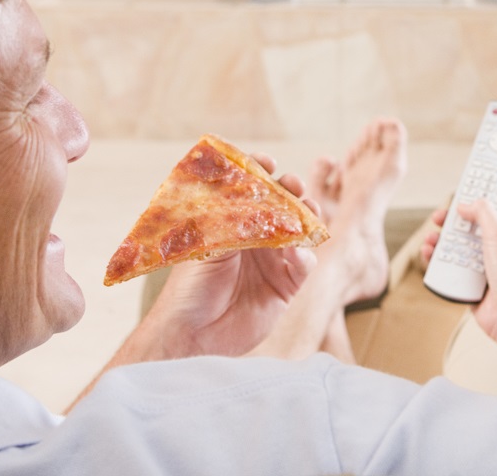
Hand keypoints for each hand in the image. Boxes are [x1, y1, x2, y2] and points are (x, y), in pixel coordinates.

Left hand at [132, 155, 320, 359]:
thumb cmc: (189, 288)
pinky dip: (305, 256)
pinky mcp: (285, 286)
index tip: (267, 162)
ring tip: (307, 210)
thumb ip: (230, 220)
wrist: (194, 333)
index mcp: (231, 224)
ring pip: (299, 230)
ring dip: (306, 217)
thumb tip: (247, 189)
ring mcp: (272, 261)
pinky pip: (304, 265)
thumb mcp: (206, 245)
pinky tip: (299, 253)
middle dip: (291, 190)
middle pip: (281, 205)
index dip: (260, 172)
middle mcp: (254, 239)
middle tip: (293, 184)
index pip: (250, 190)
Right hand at [421, 200, 496, 348]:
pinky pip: (451, 270)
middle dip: (451, 223)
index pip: (492, 210)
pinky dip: (439, 262)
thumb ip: (483, 213)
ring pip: (457, 249)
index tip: (459, 196)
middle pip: (469, 229)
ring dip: (441, 242)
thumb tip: (466, 205)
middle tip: (437, 218)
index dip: (475, 202)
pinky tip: (430, 256)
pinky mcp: (472, 285)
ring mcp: (484, 267)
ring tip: (430, 240)